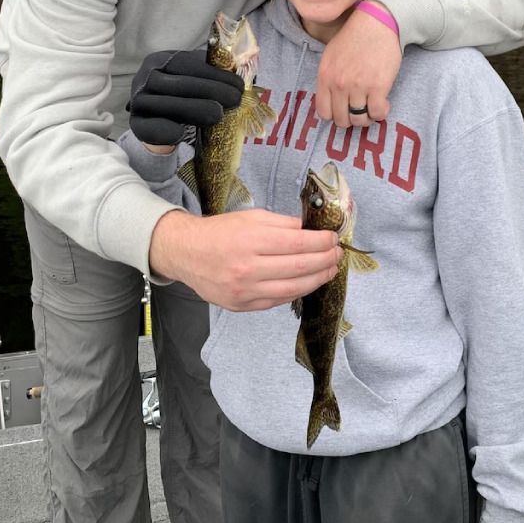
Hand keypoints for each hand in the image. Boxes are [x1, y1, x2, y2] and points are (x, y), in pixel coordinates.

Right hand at [127, 48, 242, 145]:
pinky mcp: (135, 124)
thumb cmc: (182, 96)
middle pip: (178, 84)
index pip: (187, 63)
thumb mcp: (193, 79)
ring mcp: (138, 101)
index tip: (238, 85)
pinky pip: (148, 127)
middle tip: (235, 99)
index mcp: (160, 60)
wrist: (159, 121)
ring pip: (166, 104)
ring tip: (218, 114)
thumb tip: (239, 71)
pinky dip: (164, 130)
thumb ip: (210, 74)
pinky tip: (180, 134)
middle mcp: (145, 78)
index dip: (214, 73)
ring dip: (194, 109)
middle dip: (210, 90)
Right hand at [149, 209, 342, 309]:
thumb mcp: (251, 217)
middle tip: (337, 254)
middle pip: (300, 267)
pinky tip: (307, 282)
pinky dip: (297, 291)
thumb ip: (283, 224)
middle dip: (325, 260)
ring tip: (329, 270)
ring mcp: (245, 291)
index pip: (299, 243)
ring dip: (317, 279)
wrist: (186, 253)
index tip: (333, 239)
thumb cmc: (219, 232)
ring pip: (294, 288)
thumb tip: (311, 231)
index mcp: (251, 241)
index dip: (322, 242)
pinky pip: (278, 300)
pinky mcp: (243, 305)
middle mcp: (248, 268)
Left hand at [315, 7, 401, 126]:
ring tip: (372, 107)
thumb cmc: (354, 38)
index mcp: (325, 76)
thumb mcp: (330, 56)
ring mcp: (358, 86)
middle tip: (360, 110)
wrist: (376, 23)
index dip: (335, 115)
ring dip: (367, 118)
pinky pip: (377, 113)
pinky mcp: (378, 86)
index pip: (324, 112)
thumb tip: (331, 102)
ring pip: (360, 120)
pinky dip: (381, 113)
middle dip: (351, 119)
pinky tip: (383, 104)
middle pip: (342, 119)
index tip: (344, 110)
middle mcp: (339, 84)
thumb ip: (328, 79)